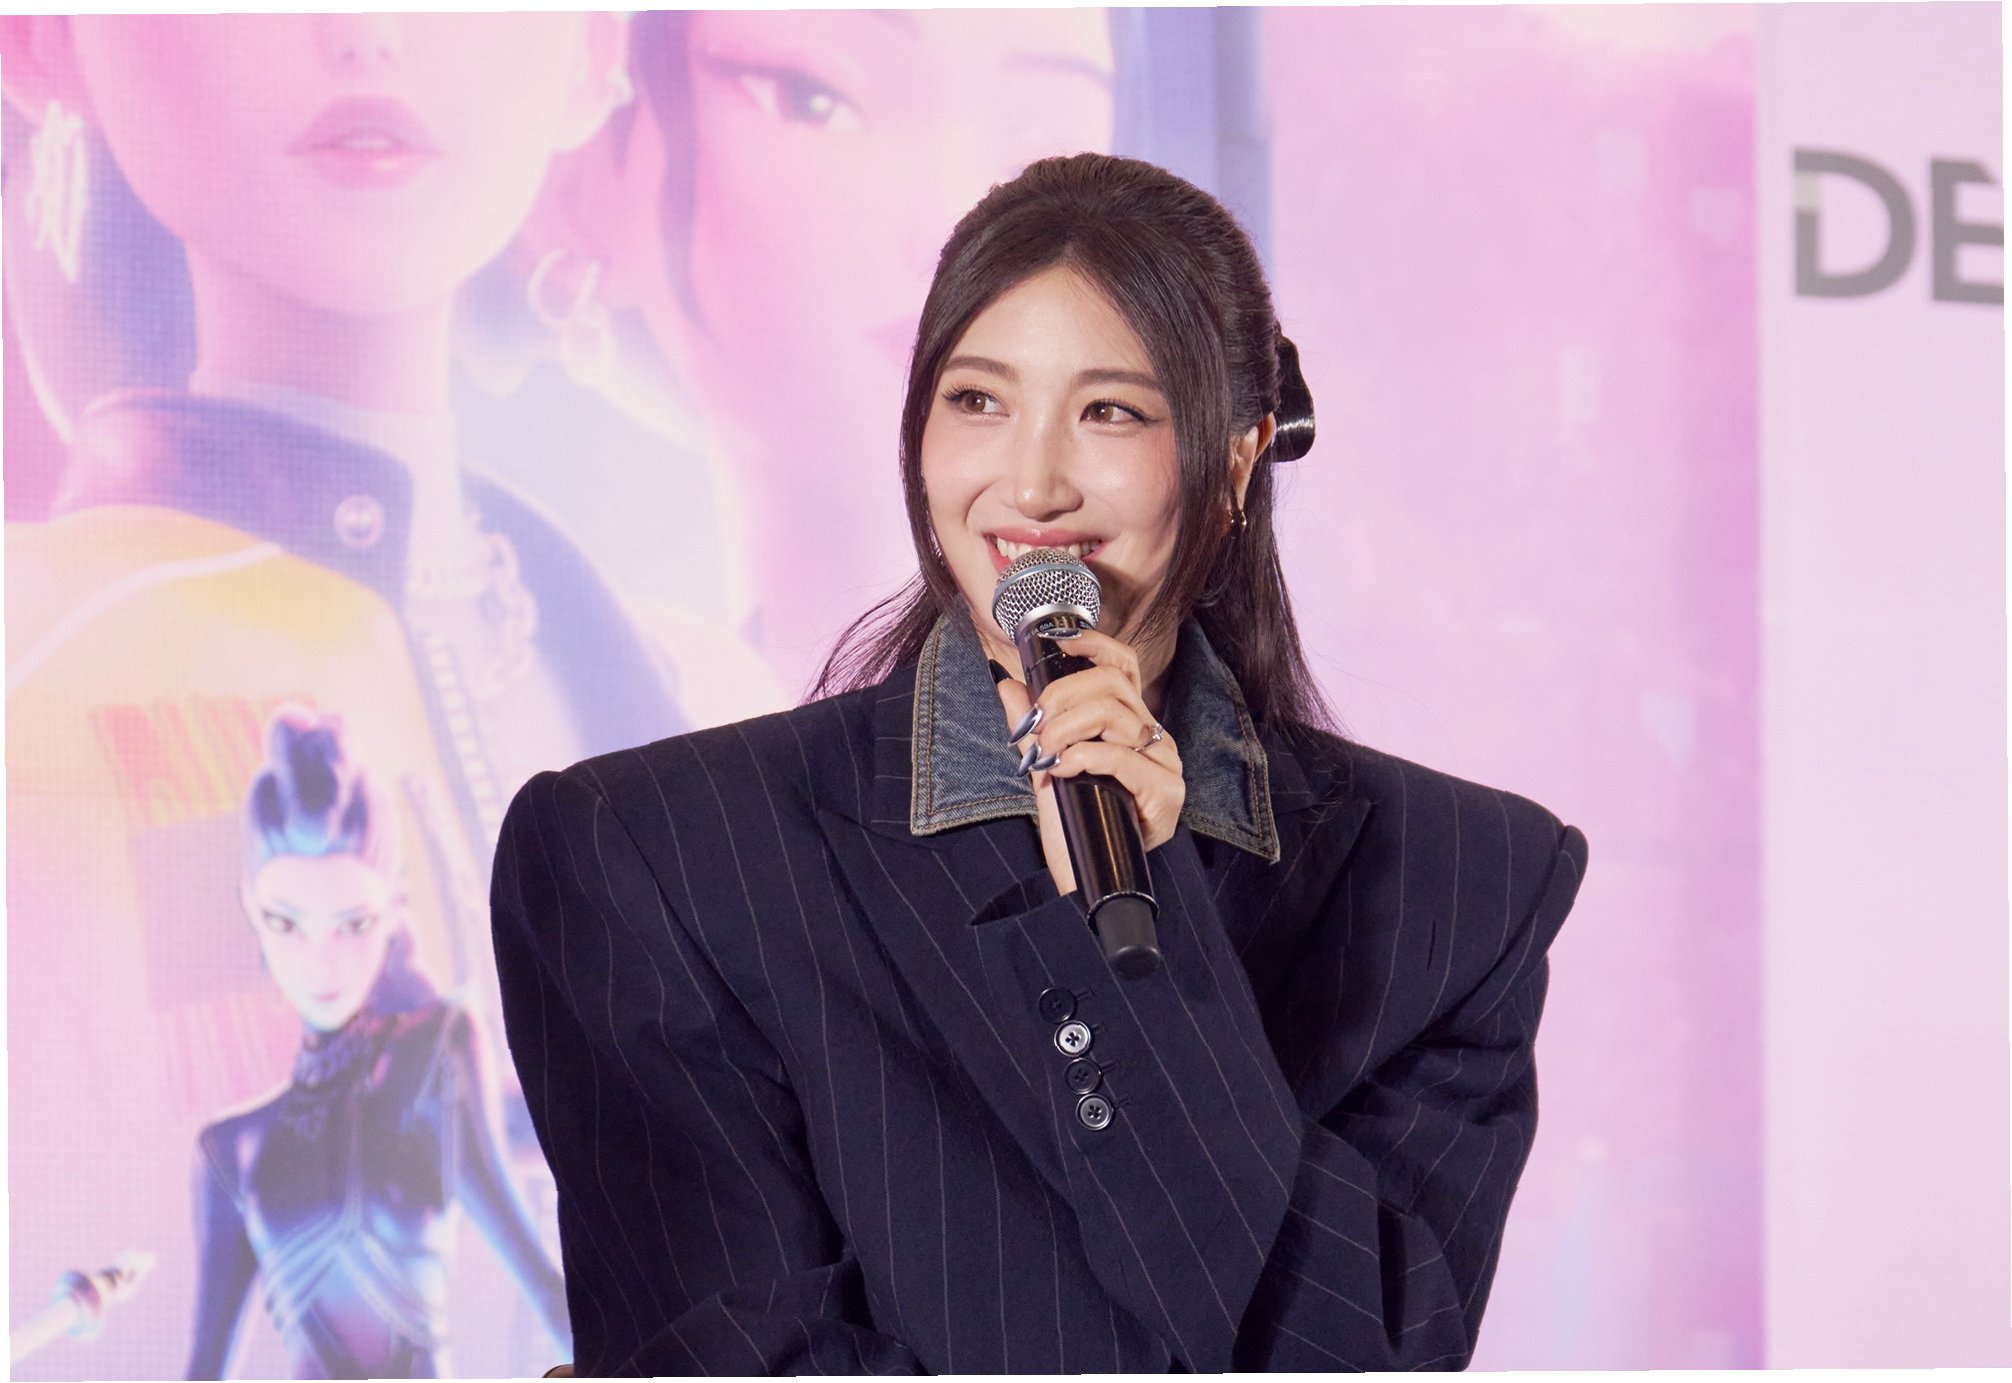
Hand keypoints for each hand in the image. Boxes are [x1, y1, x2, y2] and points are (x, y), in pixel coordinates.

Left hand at [993, 629, 1183, 895]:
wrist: (1086, 883)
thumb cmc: (1074, 827)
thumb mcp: (1044, 767)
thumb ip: (1030, 727)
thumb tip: (1006, 683)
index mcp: (1130, 724)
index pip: (1123, 665)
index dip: (1094, 644)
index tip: (1058, 642)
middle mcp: (1153, 737)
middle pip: (1112, 682)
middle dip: (1062, 695)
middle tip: (1035, 724)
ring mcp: (1165, 763)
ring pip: (1114, 714)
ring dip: (1066, 729)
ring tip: (1045, 754)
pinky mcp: (1166, 792)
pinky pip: (1122, 756)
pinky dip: (1085, 757)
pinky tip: (1064, 769)